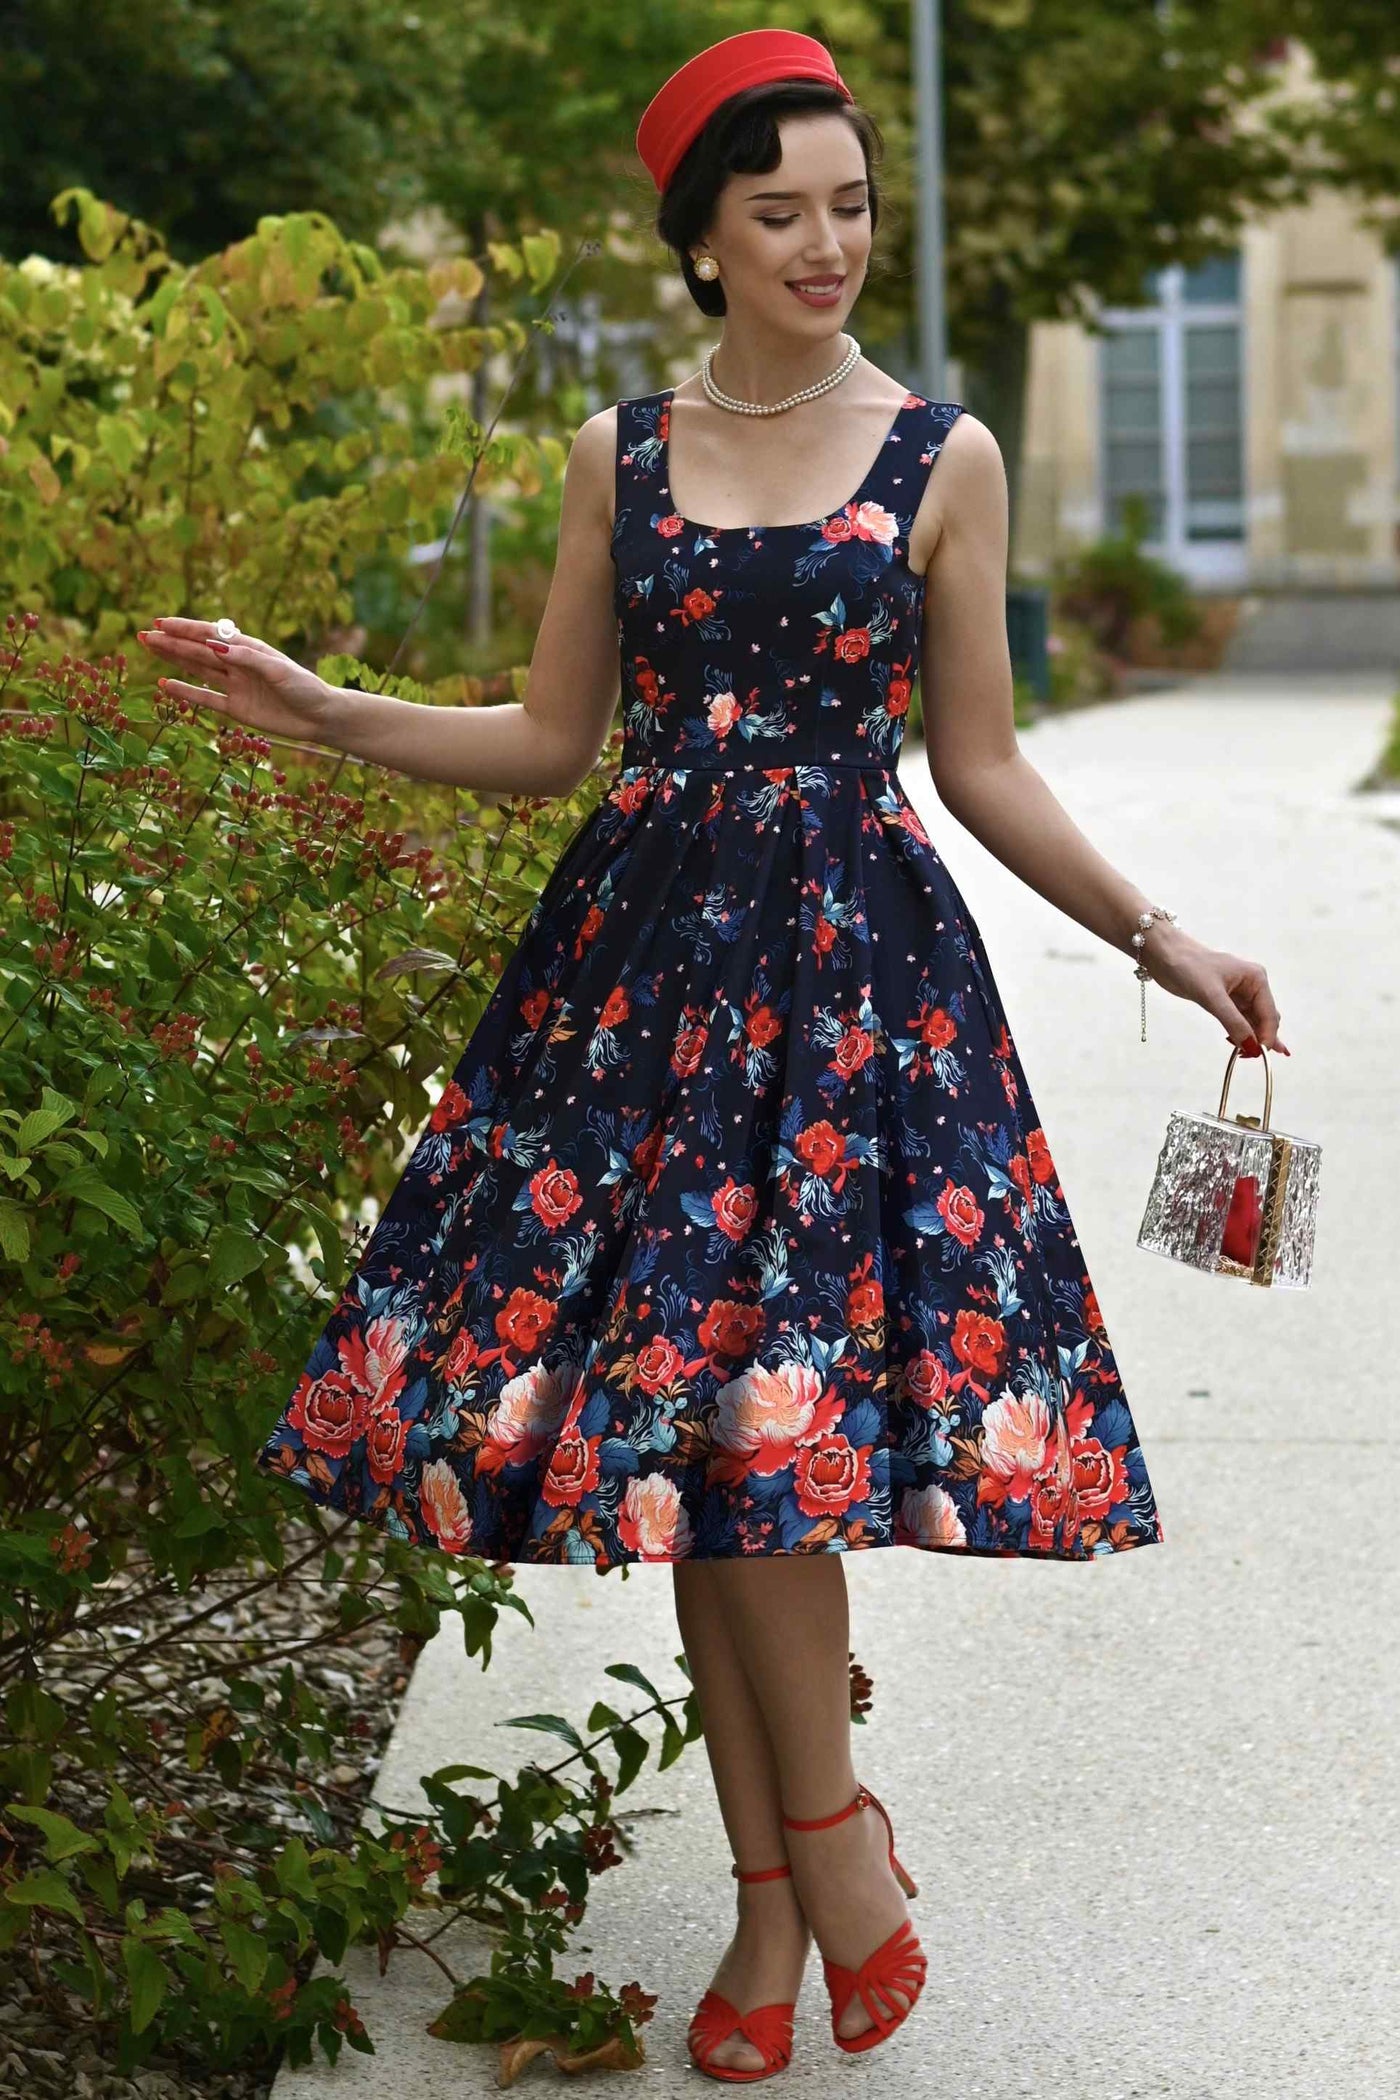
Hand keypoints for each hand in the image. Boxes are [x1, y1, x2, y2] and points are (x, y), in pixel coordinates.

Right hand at [136, 618, 342, 746]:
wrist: (320, 718)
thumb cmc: (305, 688)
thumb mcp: (278, 670)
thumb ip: (247, 659)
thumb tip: (214, 647)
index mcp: (248, 649)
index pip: (211, 635)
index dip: (185, 629)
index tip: (161, 623)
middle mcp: (238, 664)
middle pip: (198, 650)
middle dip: (172, 642)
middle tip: (144, 635)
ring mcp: (235, 685)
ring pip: (198, 669)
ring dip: (174, 659)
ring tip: (149, 648)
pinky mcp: (236, 708)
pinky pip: (206, 699)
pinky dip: (186, 692)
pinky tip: (164, 684)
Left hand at [1137, 921, 1289, 1055]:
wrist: (1165, 955)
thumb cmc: (1189, 967)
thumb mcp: (1212, 996)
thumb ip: (1233, 1022)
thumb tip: (1251, 1047)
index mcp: (1256, 978)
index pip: (1269, 1013)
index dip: (1267, 1036)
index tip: (1259, 1054)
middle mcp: (1251, 985)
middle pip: (1264, 1018)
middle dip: (1260, 1038)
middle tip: (1250, 1058)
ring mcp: (1238, 993)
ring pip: (1252, 1022)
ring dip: (1250, 1038)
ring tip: (1244, 1056)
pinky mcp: (1224, 1000)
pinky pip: (1238, 1021)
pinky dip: (1239, 1033)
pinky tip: (1238, 1046)